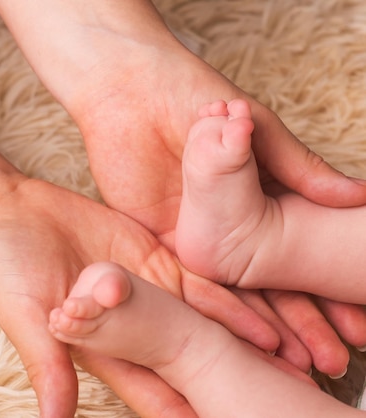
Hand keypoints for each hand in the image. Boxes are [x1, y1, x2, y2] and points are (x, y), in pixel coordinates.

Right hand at [0, 177, 279, 416]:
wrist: (8, 213)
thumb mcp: (22, 315)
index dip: (186, 410)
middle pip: (189, 359)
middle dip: (229, 377)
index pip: (153, 389)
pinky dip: (231, 294)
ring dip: (243, 338)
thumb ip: (46, 363)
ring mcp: (146, 290)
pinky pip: (199, 277)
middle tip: (277, 392)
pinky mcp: (153, 256)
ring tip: (290, 357)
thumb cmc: (6, 267)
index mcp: (102, 347)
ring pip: (203, 320)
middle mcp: (131, 325)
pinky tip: (266, 307)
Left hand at [69, 34, 365, 375]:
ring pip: (231, 295)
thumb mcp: (254, 130)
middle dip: (300, 324)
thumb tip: (357, 197)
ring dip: (262, 329)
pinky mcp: (157, 242)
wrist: (129, 92)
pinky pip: (186, 284)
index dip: (323, 292)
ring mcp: (193, 238)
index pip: (295, 258)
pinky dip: (216, 314)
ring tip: (294, 363)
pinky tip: (243, 342)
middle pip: (266, 286)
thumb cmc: (190, 96)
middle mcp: (226, 227)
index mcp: (255, 199)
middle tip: (331, 361)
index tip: (355, 326)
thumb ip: (298, 167)